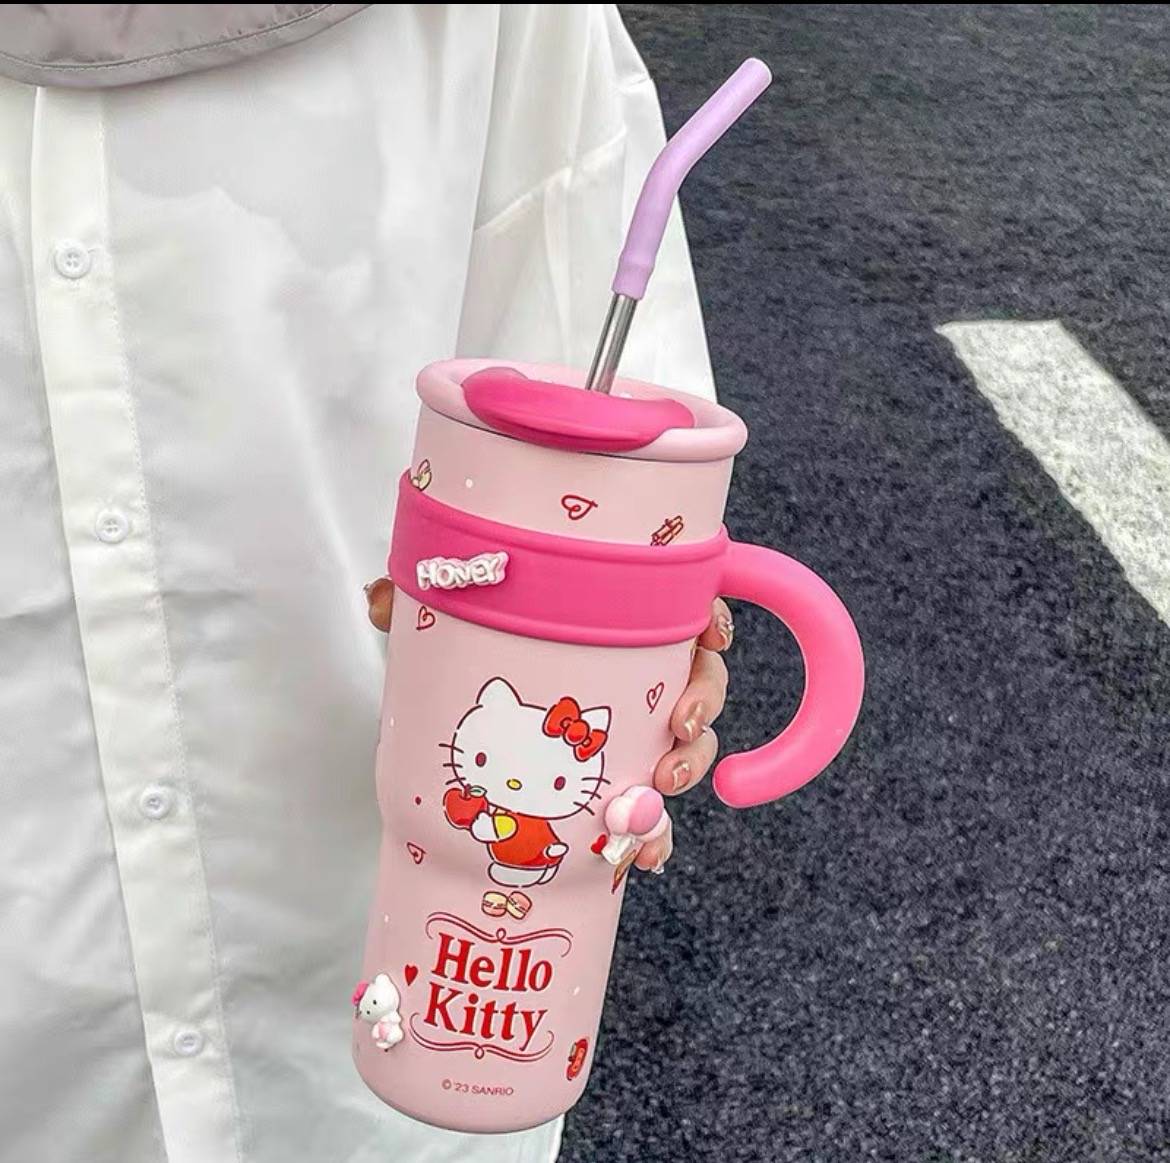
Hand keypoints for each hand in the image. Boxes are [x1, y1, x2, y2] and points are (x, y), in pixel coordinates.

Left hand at [364, 579, 733, 874]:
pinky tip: (647, 857)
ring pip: (686, 745)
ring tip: (658, 794)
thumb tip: (379, 597)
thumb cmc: (474, 651)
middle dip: (704, 705)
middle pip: (699, 678)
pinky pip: (652, 809)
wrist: (460, 725)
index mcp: (614, 619)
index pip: (681, 604)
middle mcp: (635, 673)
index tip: (709, 634)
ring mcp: (631, 731)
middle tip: (680, 729)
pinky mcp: (616, 782)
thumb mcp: (452, 622)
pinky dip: (655, 835)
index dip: (708, 615)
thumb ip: (424, 605)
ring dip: (685, 769)